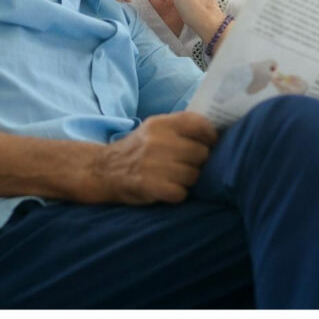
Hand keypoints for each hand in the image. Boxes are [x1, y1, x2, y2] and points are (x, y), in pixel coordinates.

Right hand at [94, 112, 217, 204]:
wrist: (103, 170)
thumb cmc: (137, 150)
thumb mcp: (153, 129)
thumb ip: (180, 127)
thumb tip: (215, 134)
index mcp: (161, 123)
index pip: (200, 124)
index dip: (211, 136)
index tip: (209, 144)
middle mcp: (158, 141)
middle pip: (201, 154)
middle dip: (198, 163)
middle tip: (186, 165)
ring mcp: (153, 163)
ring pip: (194, 175)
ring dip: (188, 180)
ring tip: (174, 178)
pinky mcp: (150, 185)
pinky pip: (181, 193)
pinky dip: (176, 194)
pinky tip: (165, 189)